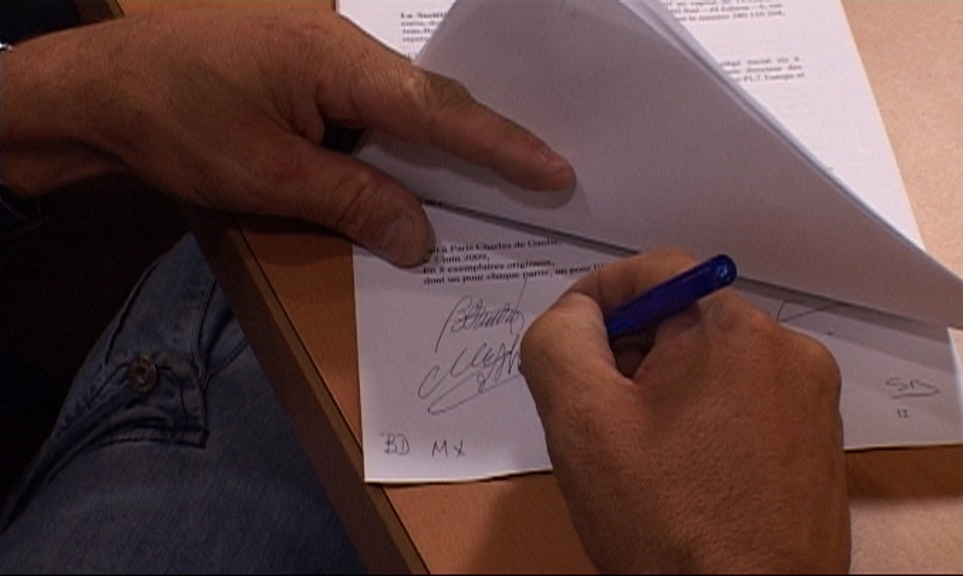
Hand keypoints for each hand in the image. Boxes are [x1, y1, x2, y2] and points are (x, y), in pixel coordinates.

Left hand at [0, 9, 573, 264]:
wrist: (94, 90)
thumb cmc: (172, 121)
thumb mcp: (267, 175)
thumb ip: (353, 202)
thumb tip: (421, 238)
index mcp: (338, 61)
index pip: (439, 108)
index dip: (501, 144)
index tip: (554, 169)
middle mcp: (340, 47)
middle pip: (430, 100)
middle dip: (485, 142)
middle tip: (541, 179)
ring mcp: (319, 57)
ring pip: (399, 108)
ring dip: (437, 148)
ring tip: (488, 185)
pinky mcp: (301, 74)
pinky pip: (366, 111)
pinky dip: (393, 147)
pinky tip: (405, 175)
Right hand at [521, 249, 849, 572]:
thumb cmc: (670, 526)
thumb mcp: (581, 420)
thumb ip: (560, 339)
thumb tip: (575, 313)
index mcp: (737, 332)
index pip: (655, 270)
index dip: (598, 297)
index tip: (570, 340)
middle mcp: (790, 354)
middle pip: (685, 319)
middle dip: (630, 353)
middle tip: (595, 413)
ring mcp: (811, 402)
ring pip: (713, 365)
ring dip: (665, 390)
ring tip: (639, 454)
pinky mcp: (816, 445)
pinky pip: (745, 404)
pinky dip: (703, 420)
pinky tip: (680, 474)